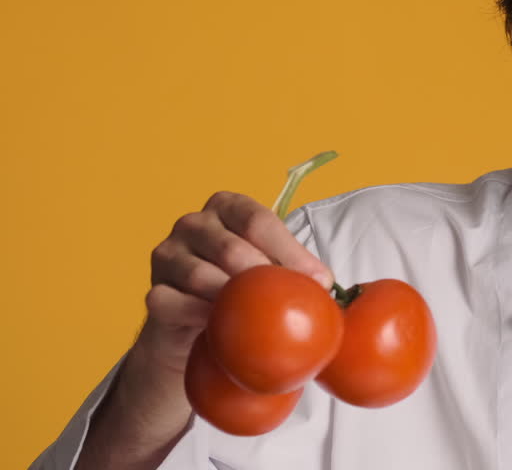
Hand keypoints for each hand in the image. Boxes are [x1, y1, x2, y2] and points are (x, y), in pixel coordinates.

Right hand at [76, 191, 330, 469]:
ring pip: (198, 273)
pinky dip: (198, 317)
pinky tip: (219, 330)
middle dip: (266, 276)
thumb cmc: (247, 293)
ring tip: (259, 319)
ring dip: (232, 298)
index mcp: (226, 206)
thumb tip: (330, 286)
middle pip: (230, 246)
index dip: (290, 250)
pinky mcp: (152, 294)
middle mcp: (193, 224)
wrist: (200, 333)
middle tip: (295, 303)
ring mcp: (166, 256)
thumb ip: (295, 269)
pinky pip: (172, 304)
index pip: (258, 219)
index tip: (321, 281)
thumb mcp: (274, 273)